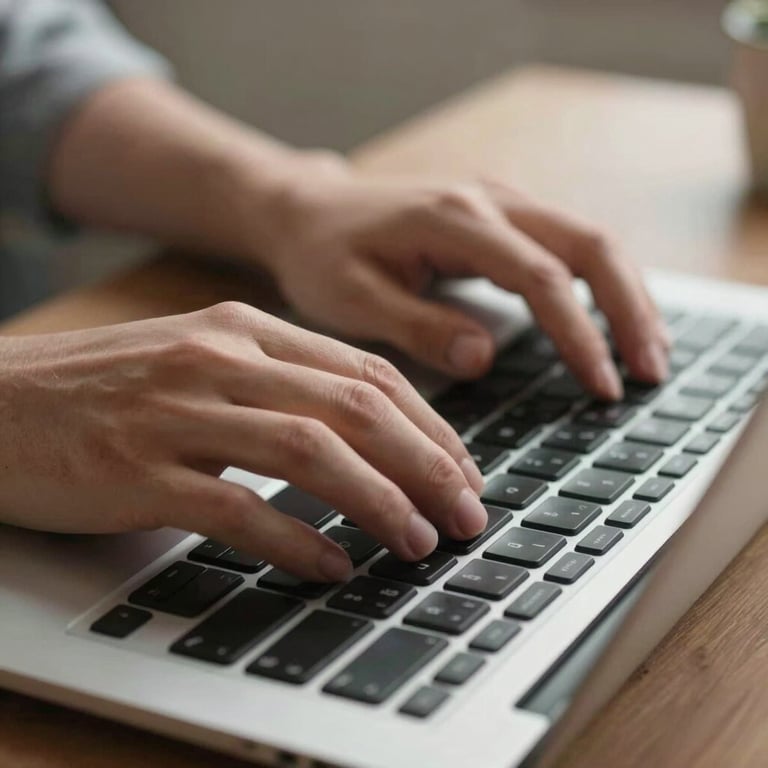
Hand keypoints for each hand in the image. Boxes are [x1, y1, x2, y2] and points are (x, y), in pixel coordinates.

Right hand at [0, 303, 485, 580]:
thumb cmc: (106, 385)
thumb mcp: (201, 357)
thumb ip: (280, 380)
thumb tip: (366, 431)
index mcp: (242, 327)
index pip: (364, 371)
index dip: (428, 425)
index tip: (462, 469)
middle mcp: (218, 359)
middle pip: (354, 406)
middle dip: (426, 464)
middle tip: (466, 512)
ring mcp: (177, 412)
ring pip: (309, 451)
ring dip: (378, 500)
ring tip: (419, 541)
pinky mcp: (138, 469)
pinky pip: (236, 507)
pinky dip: (295, 540)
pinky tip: (332, 566)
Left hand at [258, 154, 669, 399]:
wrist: (308, 210)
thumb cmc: (322, 254)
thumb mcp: (352, 297)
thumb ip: (418, 326)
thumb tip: (484, 357)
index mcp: (453, 220)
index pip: (540, 278)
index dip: (580, 335)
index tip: (603, 387)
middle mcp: (488, 200)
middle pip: (589, 245)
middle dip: (630, 310)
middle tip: (653, 372)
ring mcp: (500, 200)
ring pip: (589, 240)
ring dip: (627, 294)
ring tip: (651, 353)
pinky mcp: (501, 213)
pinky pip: (568, 243)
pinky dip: (601, 283)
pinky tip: (614, 320)